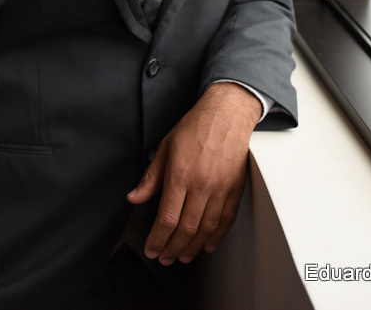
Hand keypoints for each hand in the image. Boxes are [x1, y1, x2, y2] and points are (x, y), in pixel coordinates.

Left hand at [126, 82, 262, 264]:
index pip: (167, 219)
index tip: (152, 249)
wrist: (226, 113)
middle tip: (164, 257)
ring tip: (183, 256)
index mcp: (180, 175)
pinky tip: (208, 245)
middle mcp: (202, 184)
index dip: (157, 240)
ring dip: (193, 248)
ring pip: (206, 229)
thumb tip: (134, 198)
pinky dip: (217, 236)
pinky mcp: (235, 188)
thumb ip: (150, 178)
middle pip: (186, 229)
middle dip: (172, 249)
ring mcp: (221, 188)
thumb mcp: (165, 148)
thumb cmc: (196, 127)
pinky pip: (226, 219)